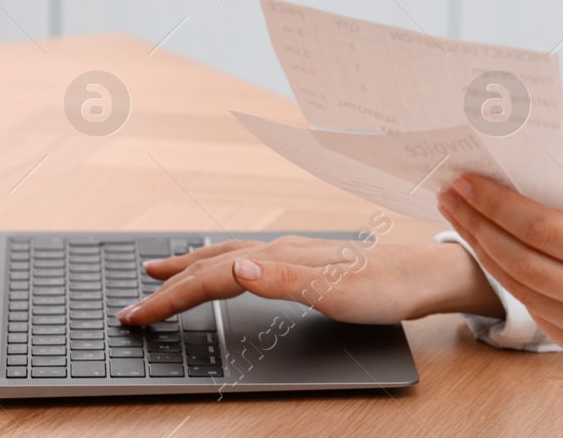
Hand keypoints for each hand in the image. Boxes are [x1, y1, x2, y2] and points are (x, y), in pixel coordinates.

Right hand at [117, 235, 501, 326]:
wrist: (426, 277)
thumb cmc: (385, 289)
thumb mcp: (335, 292)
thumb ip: (283, 279)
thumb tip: (236, 267)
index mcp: (283, 257)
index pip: (213, 276)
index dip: (171, 296)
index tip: (136, 314)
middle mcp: (285, 249)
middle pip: (215, 261)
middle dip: (172, 279)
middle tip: (135, 294)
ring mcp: (297, 252)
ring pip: (232, 253)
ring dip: (194, 263)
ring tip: (166, 266)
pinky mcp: (309, 259)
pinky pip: (251, 256)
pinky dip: (224, 260)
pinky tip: (231, 265)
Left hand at [437, 176, 562, 361]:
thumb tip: (499, 186)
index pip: (541, 230)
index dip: (496, 206)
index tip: (465, 183)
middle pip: (523, 263)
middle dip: (479, 227)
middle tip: (451, 197)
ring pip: (521, 289)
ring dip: (485, 252)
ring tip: (463, 218)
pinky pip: (533, 307)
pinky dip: (508, 277)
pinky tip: (490, 248)